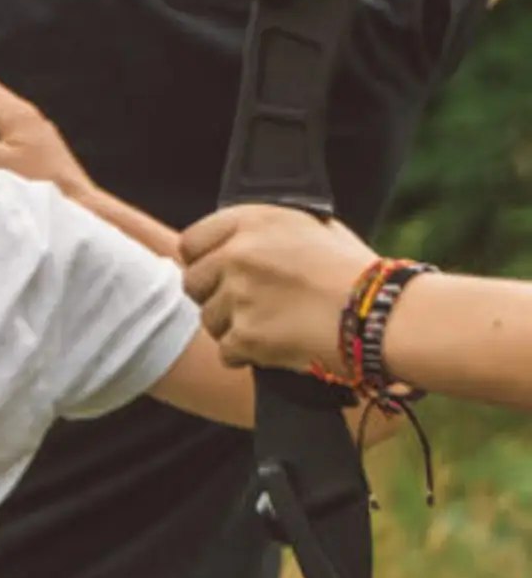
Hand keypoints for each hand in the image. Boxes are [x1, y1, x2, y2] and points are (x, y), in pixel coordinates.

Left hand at [180, 203, 375, 372]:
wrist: (386, 317)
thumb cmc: (359, 274)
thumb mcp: (314, 229)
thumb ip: (269, 230)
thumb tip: (242, 237)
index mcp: (251, 221)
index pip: (191, 242)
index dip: (203, 261)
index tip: (217, 274)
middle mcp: (238, 254)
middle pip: (193, 283)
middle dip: (214, 297)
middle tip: (246, 306)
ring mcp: (240, 294)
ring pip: (209, 320)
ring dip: (233, 328)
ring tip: (271, 327)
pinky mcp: (248, 335)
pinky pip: (227, 351)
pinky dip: (247, 356)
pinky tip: (275, 348)